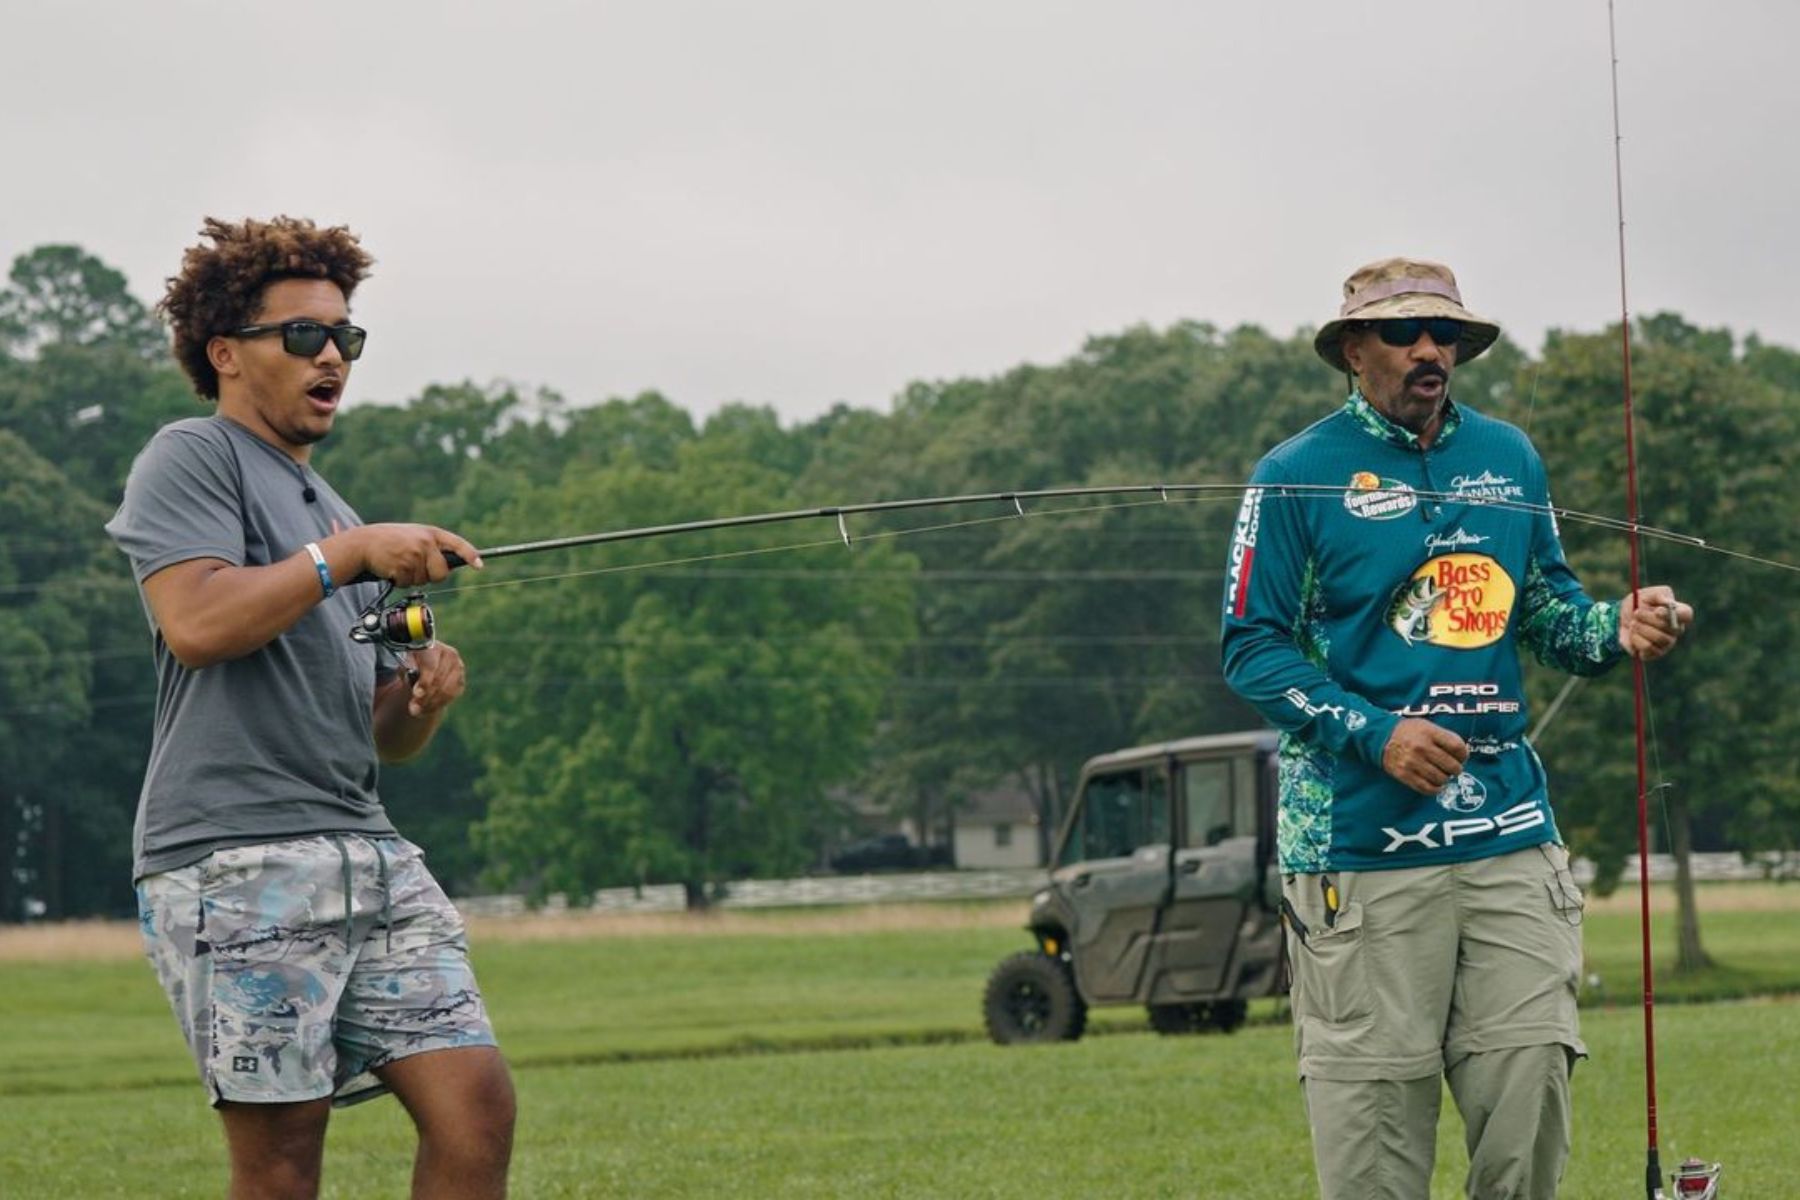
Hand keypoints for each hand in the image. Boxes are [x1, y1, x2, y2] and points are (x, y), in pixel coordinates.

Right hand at [349, 524, 482, 586]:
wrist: (363, 543)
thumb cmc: (389, 541)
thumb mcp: (413, 536)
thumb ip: (431, 546)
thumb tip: (447, 567)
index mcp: (431, 533)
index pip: (457, 544)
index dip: (470, 555)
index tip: (480, 565)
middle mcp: (426, 542)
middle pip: (441, 573)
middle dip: (431, 576)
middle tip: (415, 567)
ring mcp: (415, 554)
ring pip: (424, 580)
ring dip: (411, 578)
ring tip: (399, 563)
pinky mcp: (403, 566)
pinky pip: (408, 584)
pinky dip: (400, 581)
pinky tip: (392, 568)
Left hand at [401, 641, 466, 717]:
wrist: (424, 666)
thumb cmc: (412, 664)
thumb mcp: (405, 665)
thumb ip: (406, 670)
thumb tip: (410, 678)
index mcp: (433, 646)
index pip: (430, 665)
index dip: (424, 680)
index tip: (416, 694)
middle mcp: (450, 654)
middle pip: (438, 680)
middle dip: (425, 697)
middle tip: (413, 709)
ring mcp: (458, 667)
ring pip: (446, 690)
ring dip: (430, 703)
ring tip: (416, 711)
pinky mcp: (461, 680)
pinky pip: (451, 696)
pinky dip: (438, 704)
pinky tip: (426, 709)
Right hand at [1381, 718, 1469, 794]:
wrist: (1381, 737)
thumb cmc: (1409, 732)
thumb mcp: (1427, 726)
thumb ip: (1444, 737)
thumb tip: (1463, 754)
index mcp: (1429, 733)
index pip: (1457, 747)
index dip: (1464, 754)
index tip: (1461, 756)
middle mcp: (1421, 747)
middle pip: (1451, 765)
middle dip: (1456, 769)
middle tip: (1453, 768)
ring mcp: (1412, 762)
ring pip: (1441, 779)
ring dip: (1445, 779)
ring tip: (1442, 774)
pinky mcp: (1405, 774)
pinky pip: (1427, 788)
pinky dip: (1435, 789)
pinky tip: (1436, 785)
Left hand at [1619, 585, 1693, 660]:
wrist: (1620, 619)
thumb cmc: (1638, 604)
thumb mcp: (1646, 594)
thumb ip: (1658, 595)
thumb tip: (1667, 602)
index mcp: (1678, 612)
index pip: (1686, 614)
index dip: (1673, 614)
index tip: (1657, 611)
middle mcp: (1676, 629)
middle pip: (1670, 627)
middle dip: (1649, 619)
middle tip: (1636, 613)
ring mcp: (1668, 643)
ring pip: (1659, 638)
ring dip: (1641, 628)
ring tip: (1632, 623)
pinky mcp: (1655, 653)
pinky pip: (1648, 647)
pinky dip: (1636, 638)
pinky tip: (1633, 633)